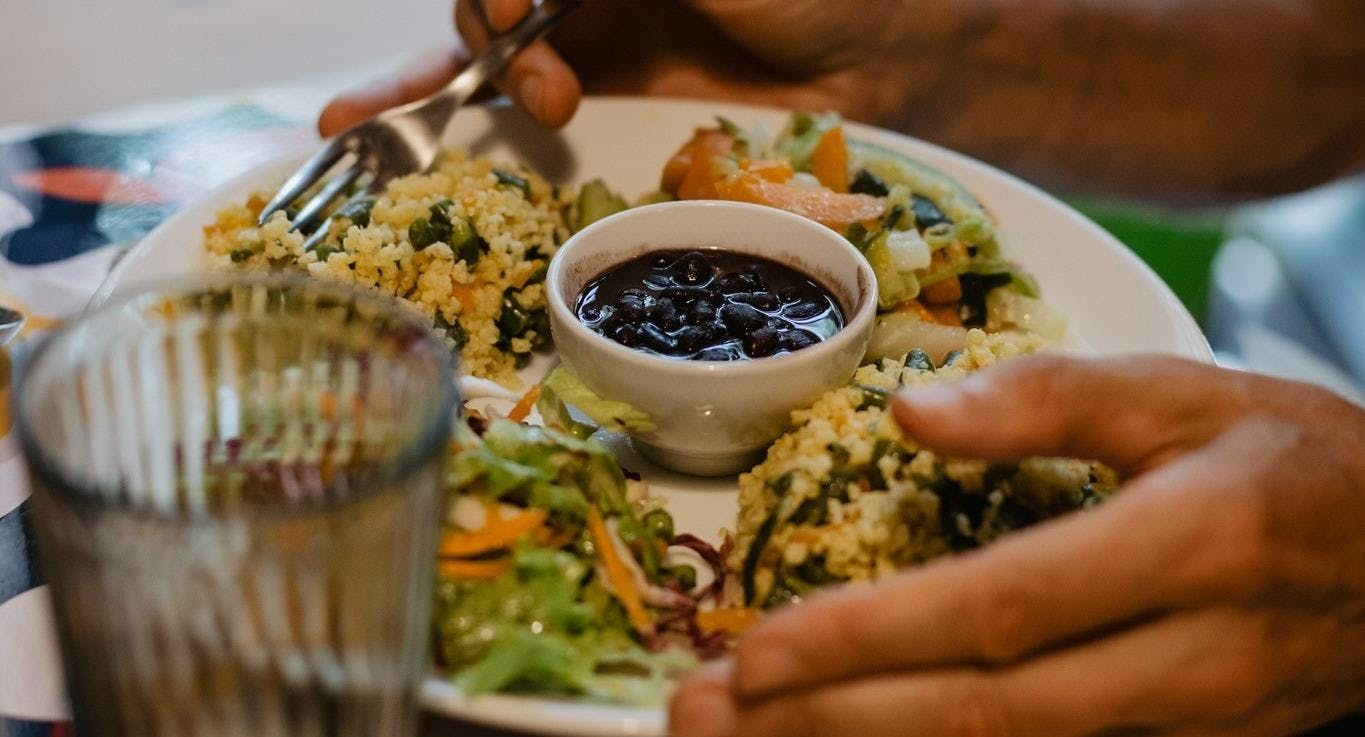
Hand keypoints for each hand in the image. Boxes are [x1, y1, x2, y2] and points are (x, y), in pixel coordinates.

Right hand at [319, 0, 931, 135]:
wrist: (875, 70)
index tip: (526, 5)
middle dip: (483, 20)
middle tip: (526, 53)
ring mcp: (574, 31)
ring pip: (471, 38)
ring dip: (468, 68)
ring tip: (550, 103)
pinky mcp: (584, 96)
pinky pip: (493, 97)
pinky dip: (433, 108)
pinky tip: (369, 122)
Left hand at [671, 355, 1364, 736]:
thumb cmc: (1295, 459)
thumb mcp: (1186, 393)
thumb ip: (1048, 396)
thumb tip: (909, 414)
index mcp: (1193, 543)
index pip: (1006, 608)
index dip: (874, 637)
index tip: (756, 651)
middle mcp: (1191, 659)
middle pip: (991, 715)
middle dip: (834, 725)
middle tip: (705, 717)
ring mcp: (1194, 730)